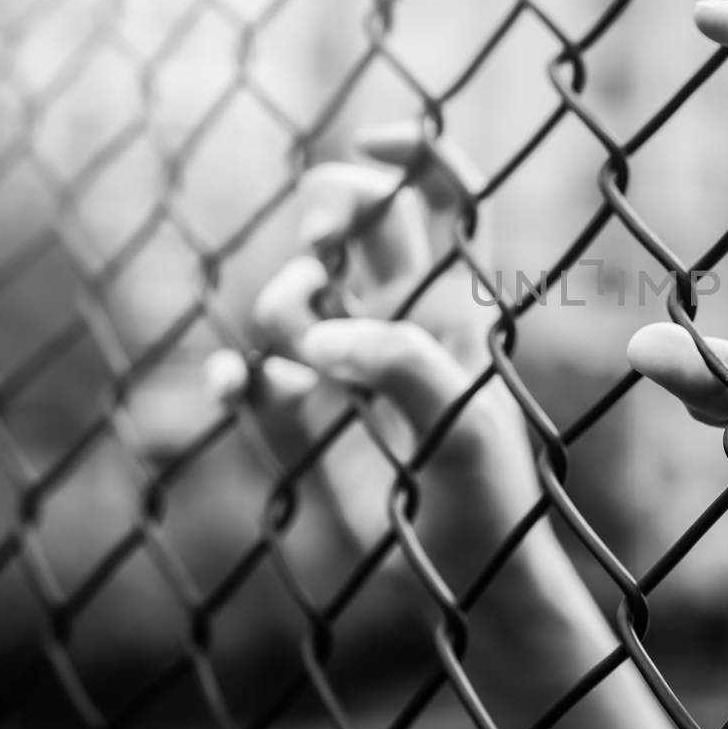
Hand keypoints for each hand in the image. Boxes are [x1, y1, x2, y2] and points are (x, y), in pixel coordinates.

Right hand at [204, 123, 540, 593]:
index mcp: (454, 308)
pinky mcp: (307, 430)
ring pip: (296, 294)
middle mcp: (399, 323)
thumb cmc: (492, 505)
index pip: (444, 201)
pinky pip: (253, 382)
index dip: (413, 153)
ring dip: (283, 305)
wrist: (471, 588)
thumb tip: (320, 342)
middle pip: (358, 220)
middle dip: (330, 209)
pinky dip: (236, 378)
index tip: (368, 139)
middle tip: (325, 246)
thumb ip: (402, 371)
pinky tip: (237, 387)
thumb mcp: (463, 430)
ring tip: (306, 363)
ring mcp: (347, 373)